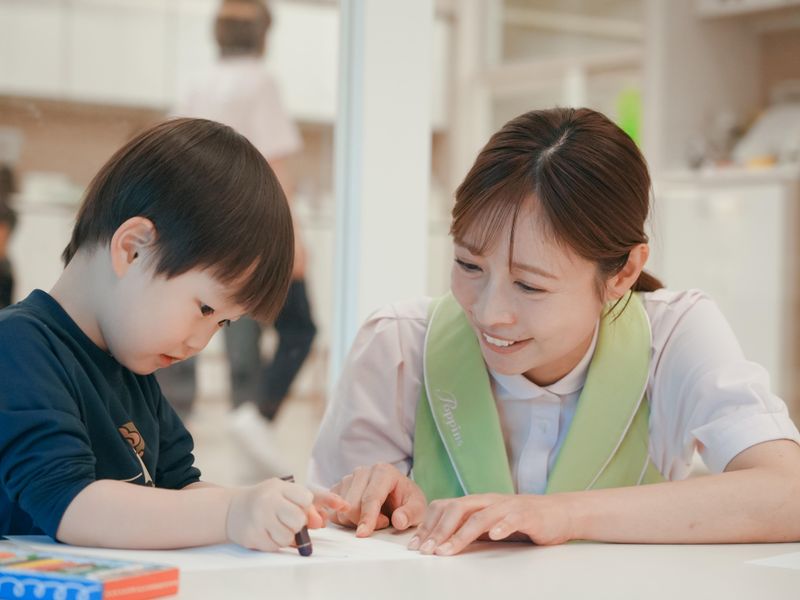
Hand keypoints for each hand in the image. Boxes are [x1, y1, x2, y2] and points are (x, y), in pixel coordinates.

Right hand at [226, 478, 346, 550]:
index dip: (306, 507)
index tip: (298, 506)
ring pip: (288, 537)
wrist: (233, 509)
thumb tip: (322, 522)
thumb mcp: (287, 494)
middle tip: (288, 521)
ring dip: (287, 536)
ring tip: (277, 528)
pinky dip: (274, 543)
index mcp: (279, 487)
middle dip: (298, 524)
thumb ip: (310, 505)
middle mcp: (268, 500)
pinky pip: (274, 547)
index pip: (306, 498)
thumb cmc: (267, 501)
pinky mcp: (251, 535)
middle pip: (298, 520)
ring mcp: (258, 518)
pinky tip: (267, 533)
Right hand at [330, 463, 426, 536]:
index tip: (363, 534)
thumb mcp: (418, 508)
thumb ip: (410, 514)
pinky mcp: (338, 489)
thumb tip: (399, 521)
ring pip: (340, 510)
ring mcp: (349, 478)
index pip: (371, 497)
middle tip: (384, 522)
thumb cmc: (407, 500)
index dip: (367, 517)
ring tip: (373, 517)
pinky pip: (333, 512)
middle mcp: (363, 471)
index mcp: (383, 471)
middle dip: (365, 521)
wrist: (398, 496)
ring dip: (355, 522)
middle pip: (352, 505)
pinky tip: (360, 518)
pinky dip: (345, 521)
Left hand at [408, 493, 573, 555]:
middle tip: (427, 551)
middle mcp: (489, 501)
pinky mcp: (527, 515)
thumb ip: (469, 529)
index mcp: (477, 502)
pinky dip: (502, 526)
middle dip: (438, 531)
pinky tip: (494, 535)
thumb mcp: (490, 525)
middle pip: (457, 509)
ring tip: (447, 550)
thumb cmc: (522, 520)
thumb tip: (440, 542)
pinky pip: (513, 518)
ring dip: (461, 535)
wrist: (560, 513)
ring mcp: (508, 506)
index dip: (429, 525)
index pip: (446, 507)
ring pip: (480, 516)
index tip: (416, 545)